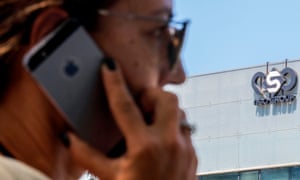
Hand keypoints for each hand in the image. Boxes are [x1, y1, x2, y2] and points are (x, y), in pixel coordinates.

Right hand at [68, 58, 196, 179]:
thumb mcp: (109, 177)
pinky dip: (172, 129)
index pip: (124, 106)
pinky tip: (160, 142)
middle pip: (166, 99)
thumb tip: (68, 137)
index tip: (109, 65)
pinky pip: (184, 130)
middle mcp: (169, 144)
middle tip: (139, 104)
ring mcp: (185, 149)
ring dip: (164, 112)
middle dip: (151, 95)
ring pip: (180, 113)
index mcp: (144, 147)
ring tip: (149, 123)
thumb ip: (87, 156)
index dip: (113, 83)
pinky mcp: (194, 156)